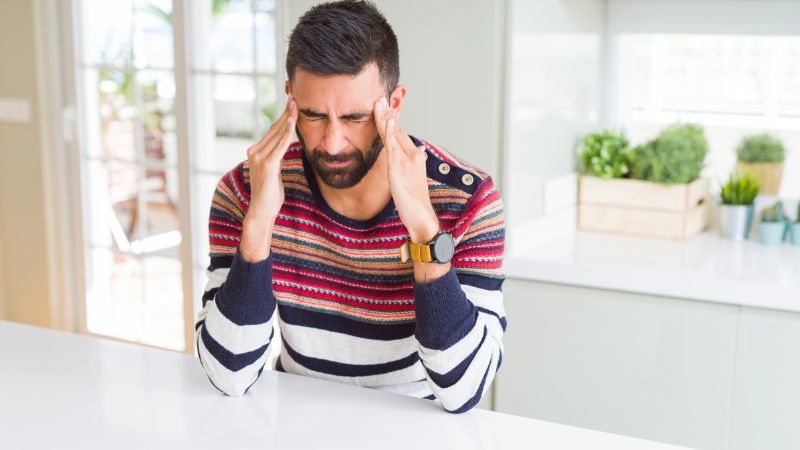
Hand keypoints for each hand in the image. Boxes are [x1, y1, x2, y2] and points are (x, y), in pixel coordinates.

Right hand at [239, 95, 296, 261]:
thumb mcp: (274, 172)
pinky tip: (293, 119)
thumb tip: (283, 150)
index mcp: (256, 152)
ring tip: (296, 103)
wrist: (262, 211)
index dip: (282, 116)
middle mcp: (255, 151)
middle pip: (274, 128)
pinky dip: (287, 131)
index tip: (291, 103)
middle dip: (285, 111)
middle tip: (294, 95)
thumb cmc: (270, 195)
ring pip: (277, 133)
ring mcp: (259, 157)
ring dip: (288, 117)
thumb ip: (276, 159)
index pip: (272, 131)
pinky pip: (280, 144)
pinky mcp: (267, 164)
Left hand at [373, 97, 438, 243]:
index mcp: (414, 156)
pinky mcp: (398, 168)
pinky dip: (388, 132)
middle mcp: (412, 154)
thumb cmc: (416, 201)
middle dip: (388, 113)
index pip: (400, 133)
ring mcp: (406, 160)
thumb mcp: (415, 177)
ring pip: (393, 134)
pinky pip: (392, 147)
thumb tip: (420, 149)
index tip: (385, 106)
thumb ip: (415, 162)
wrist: (422, 217)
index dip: (391, 120)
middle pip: (396, 129)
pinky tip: (385, 121)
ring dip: (386, 117)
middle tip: (379, 98)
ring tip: (379, 103)